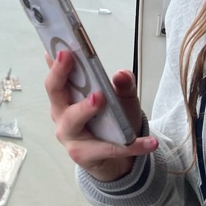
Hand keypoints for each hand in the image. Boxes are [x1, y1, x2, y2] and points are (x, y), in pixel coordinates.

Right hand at [44, 50, 157, 181]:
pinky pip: (107, 148)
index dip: (54, 59)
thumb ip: (124, 85)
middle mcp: (61, 113)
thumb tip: (121, 73)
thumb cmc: (113, 123)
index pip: (56, 73)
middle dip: (60, 73)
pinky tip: (150, 142)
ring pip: (73, 120)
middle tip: (69, 58)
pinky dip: (132, 145)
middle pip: (55, 91)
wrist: (117, 160)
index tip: (61, 45)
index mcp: (66, 96)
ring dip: (85, 108)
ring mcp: (70, 135)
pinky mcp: (83, 155)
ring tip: (99, 98)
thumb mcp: (122, 99)